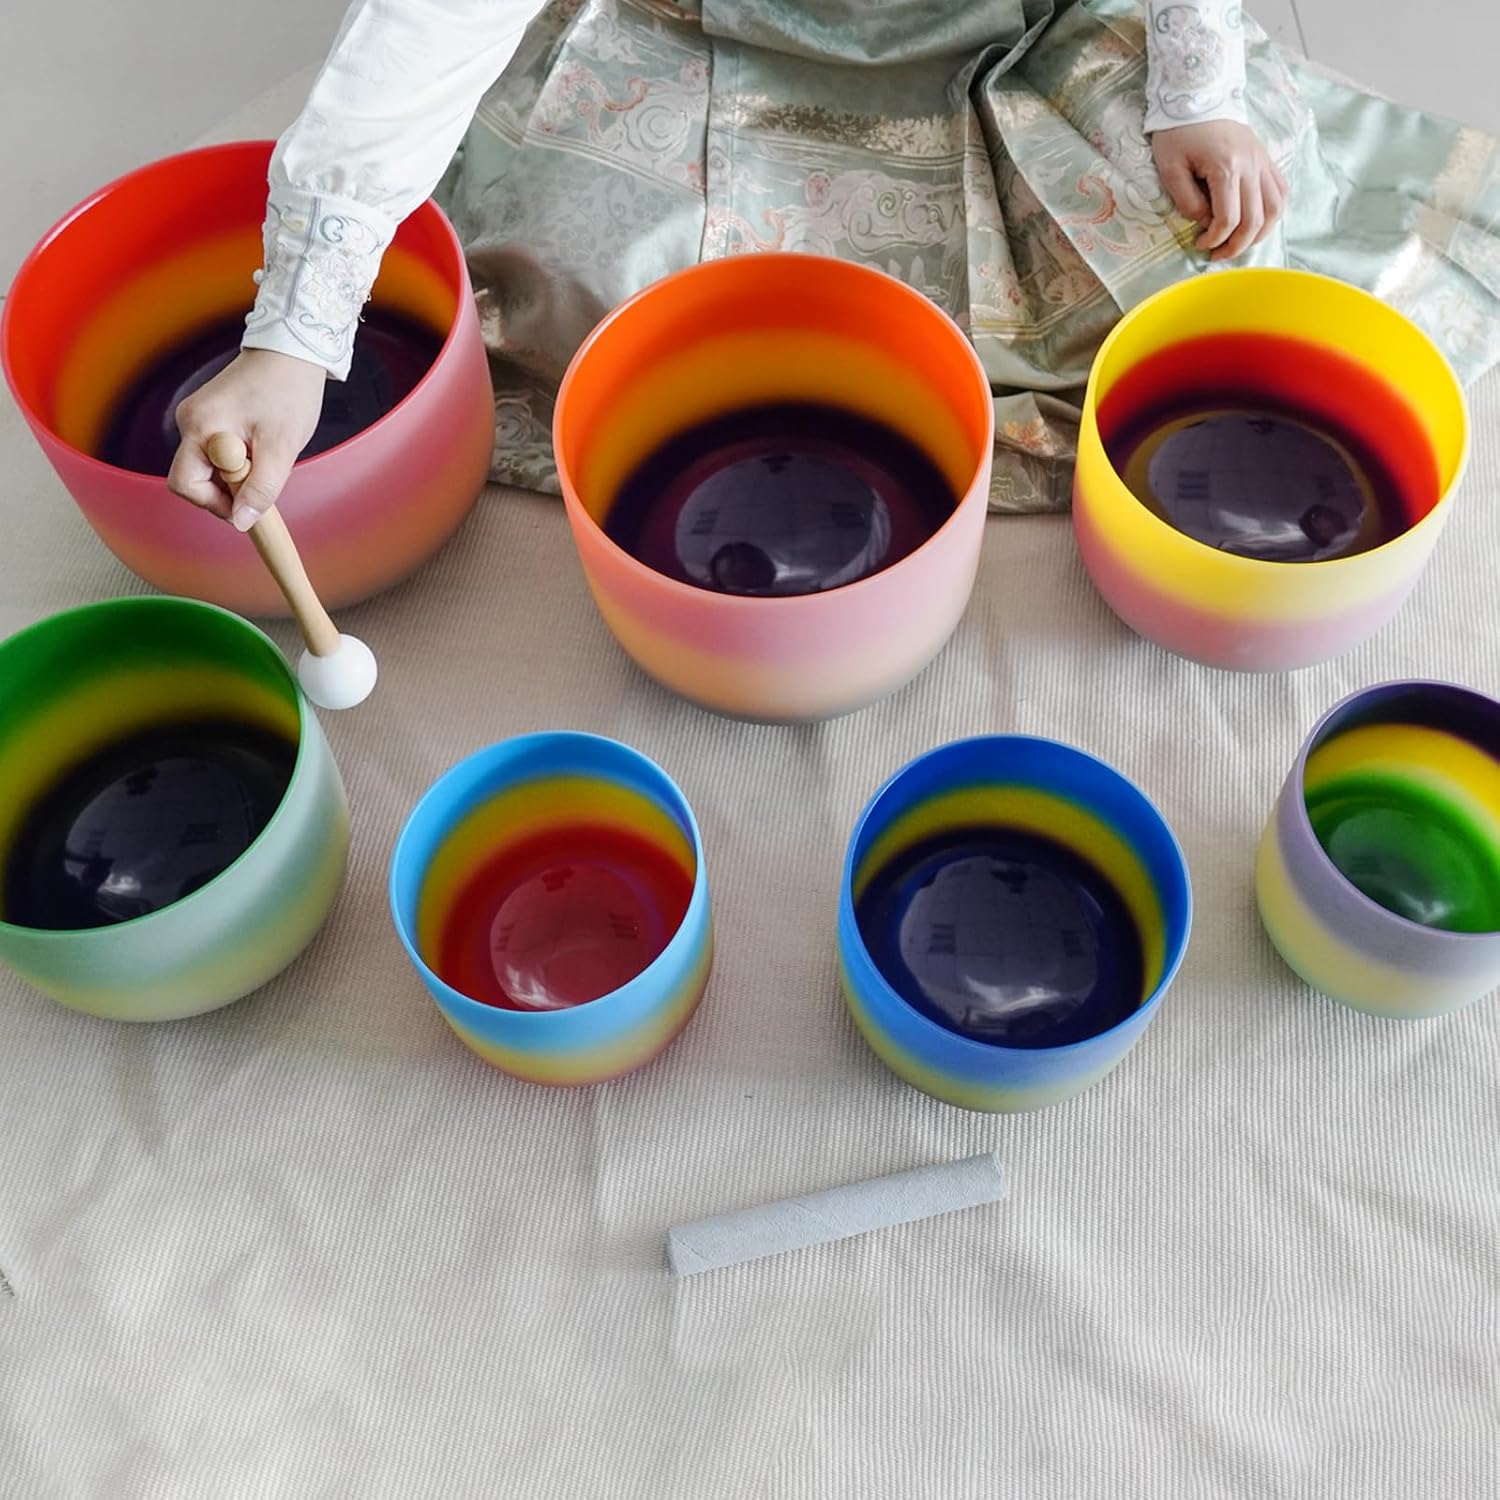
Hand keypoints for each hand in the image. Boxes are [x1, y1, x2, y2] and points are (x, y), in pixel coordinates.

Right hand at [168, 349, 326, 529]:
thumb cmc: (288, 391)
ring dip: (237, 474)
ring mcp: (197, 417)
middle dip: (229, 489)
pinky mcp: (209, 416)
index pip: (186, 485)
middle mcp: (189, 420)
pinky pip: (217, 453)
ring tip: (266, 455)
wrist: (293, 352)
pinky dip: (239, 460)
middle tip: (264, 476)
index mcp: (199, 426)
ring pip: (209, 467)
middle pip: (195, 478)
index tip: (248, 503)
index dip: (216, 503)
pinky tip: (261, 446)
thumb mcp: (281, 448)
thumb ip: (261, 487)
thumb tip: (242, 521)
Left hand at [1152, 120, 1287, 261]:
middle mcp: (1251, 166)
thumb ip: (1187, 201)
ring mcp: (1262, 162)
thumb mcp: (1170, 168)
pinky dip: (1272, 212)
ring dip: (1259, 233)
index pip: (1228, 219)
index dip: (1214, 240)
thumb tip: (1205, 222)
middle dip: (1236, 246)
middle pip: (1255, 220)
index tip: (1199, 245)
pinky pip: (1280, 191)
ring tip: (1239, 243)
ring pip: (1275, 209)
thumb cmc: (1179, 132)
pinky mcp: (1266, 159)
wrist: (1200, 95)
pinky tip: (1256, 223)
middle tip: (1217, 255)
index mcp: (1226, 168)